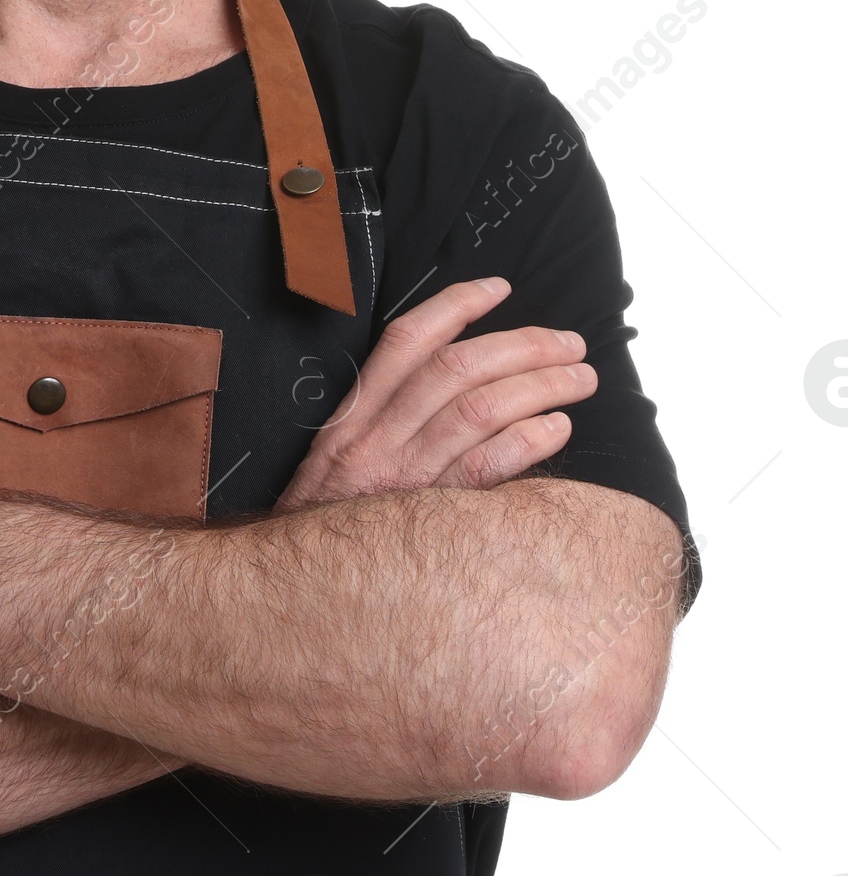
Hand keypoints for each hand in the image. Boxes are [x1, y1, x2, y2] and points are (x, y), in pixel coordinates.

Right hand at [275, 277, 595, 511]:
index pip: (405, 341)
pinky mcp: (431, 521)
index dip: (455, 306)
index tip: (499, 287)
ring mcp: (405, 480)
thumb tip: (454, 375)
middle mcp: (376, 440)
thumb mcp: (337, 456)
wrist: (296, 588)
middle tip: (569, 342)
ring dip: (540, 387)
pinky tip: (557, 429)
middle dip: (521, 345)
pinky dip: (528, 442)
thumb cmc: (329, 518)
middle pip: (456, 370)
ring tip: (580, 378)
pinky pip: (488, 470)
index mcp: (353, 416)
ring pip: (480, 412)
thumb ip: (383, 416)